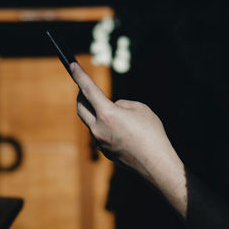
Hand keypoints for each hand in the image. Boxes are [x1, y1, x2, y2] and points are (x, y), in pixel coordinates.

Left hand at [70, 62, 175, 176]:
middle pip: (80, 107)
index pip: (88, 89)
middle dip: (81, 96)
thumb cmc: (152, 132)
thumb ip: (121, 104)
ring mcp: (100, 142)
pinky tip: (121, 132)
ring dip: (96, 113)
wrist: (156, 163)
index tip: (71, 65)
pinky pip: (100, 135)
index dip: (79, 75)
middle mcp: (98, 128)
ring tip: (115, 114)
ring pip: (91, 122)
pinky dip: (105, 128)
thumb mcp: (140, 108)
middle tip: (85, 90)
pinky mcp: (105, 152)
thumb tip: (112, 108)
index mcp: (107, 114)